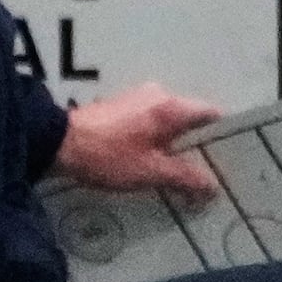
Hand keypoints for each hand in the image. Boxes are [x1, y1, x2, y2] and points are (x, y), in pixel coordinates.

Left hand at [54, 82, 219, 192]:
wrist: (55, 143)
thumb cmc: (108, 156)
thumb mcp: (150, 172)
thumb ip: (185, 178)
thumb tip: (212, 188)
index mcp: (172, 106)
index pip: (212, 114)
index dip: (222, 136)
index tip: (225, 160)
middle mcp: (159, 94)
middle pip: (190, 118)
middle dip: (196, 145)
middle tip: (200, 172)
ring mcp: (137, 97)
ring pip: (169, 121)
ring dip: (173, 143)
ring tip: (174, 171)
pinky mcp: (120, 106)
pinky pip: (150, 120)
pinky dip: (155, 138)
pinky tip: (148, 160)